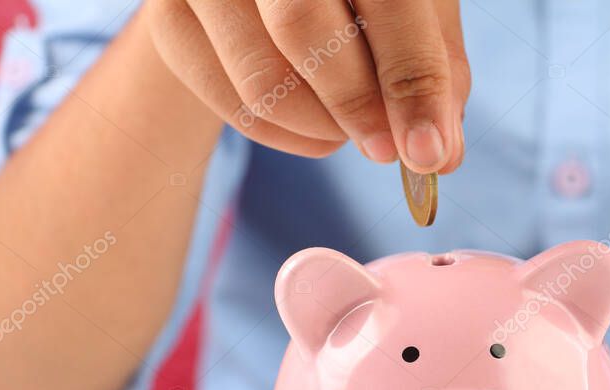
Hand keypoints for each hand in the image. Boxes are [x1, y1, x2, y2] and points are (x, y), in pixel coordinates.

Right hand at [145, 0, 468, 171]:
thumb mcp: (410, 6)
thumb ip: (433, 70)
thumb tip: (440, 155)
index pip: (386, 1)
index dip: (411, 82)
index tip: (426, 151)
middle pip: (304, 31)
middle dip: (357, 108)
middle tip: (385, 149)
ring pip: (261, 81)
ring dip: (320, 129)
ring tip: (348, 129)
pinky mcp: (169, 14)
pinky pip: (228, 103)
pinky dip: (283, 135)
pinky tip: (314, 127)